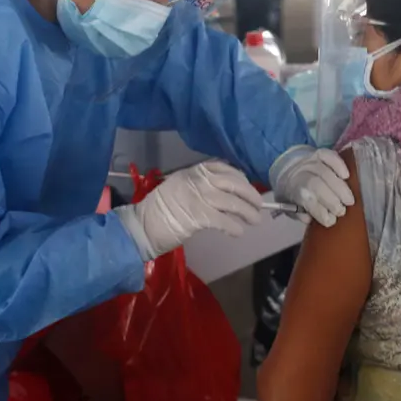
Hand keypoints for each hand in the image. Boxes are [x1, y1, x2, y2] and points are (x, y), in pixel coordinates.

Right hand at [115, 160, 263, 260]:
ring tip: (254, 221)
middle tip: (259, 206)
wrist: (141, 226)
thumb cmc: (160, 210)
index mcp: (194, 171)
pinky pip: (223, 220)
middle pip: (234, 183)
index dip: (241, 178)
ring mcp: (198, 197)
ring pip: (232, 202)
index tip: (248, 188)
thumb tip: (226, 193)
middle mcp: (197, 180)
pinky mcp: (197, 216)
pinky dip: (234, 227)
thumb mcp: (180, 186)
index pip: (224, 168)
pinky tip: (238, 232)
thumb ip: (201, 185)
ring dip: (247, 212)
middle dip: (250, 195)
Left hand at [270, 146, 353, 227]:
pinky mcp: (319, 154)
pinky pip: (329, 156)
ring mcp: (310, 162)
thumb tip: (311, 218)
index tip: (331, 221)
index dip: (320, 212)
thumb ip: (300, 214)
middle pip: (317, 185)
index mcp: (292, 190)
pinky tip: (346, 176)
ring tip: (349, 200)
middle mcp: (300, 173)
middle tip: (342, 211)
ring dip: (341, 188)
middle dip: (332, 201)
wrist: (287, 169)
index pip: (306, 200)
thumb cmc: (291, 192)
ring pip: (326, 173)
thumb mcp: (289, 207)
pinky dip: (339, 165)